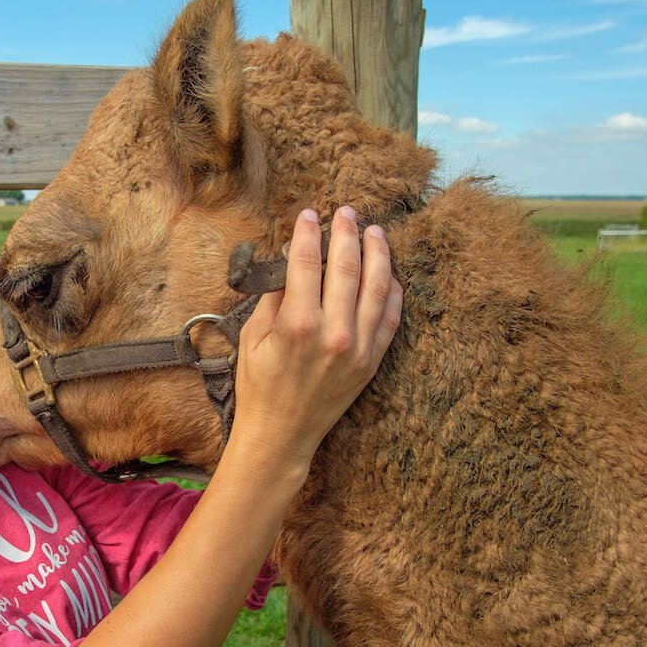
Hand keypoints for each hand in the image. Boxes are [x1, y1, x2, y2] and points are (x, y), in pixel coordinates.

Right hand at [231, 205, 401, 468]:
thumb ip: (274, 297)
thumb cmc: (260, 386)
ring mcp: (358, 348)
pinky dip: (393, 291)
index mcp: (298, 324)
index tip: (310, 214)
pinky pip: (391, 317)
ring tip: (375, 232)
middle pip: (346, 267)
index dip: (308, 232)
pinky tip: (389, 272)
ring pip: (377, 287)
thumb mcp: (254, 337)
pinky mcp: (372, 362)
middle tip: (347, 212)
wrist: (281, 434)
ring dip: (377, 254)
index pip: (306, 262)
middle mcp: (333, 332)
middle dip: (346, 233)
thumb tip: (290, 263)